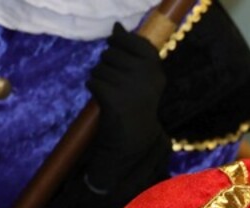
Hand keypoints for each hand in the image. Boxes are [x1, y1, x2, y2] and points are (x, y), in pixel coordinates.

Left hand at [85, 22, 167, 192]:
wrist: (135, 138)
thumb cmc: (136, 103)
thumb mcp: (141, 75)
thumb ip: (130, 48)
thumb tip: (117, 27)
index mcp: (156, 68)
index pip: (131, 41)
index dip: (121, 50)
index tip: (126, 68)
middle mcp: (146, 75)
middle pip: (110, 53)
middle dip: (109, 68)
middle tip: (120, 88)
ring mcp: (130, 87)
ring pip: (99, 67)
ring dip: (101, 80)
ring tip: (114, 96)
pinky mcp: (113, 97)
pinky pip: (93, 81)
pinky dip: (95, 91)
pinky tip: (106, 103)